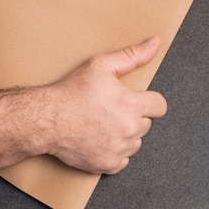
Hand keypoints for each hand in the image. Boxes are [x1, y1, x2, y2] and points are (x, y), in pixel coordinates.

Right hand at [45, 37, 166, 173]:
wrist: (48, 119)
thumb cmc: (72, 91)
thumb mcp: (101, 65)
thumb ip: (132, 55)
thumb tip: (155, 43)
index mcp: (131, 106)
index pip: (160, 106)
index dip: (149, 100)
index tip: (135, 99)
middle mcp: (129, 130)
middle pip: (146, 124)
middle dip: (133, 116)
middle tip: (111, 109)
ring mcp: (119, 150)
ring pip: (135, 143)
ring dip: (125, 135)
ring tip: (104, 123)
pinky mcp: (108, 165)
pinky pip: (122, 160)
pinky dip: (114, 152)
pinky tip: (99, 139)